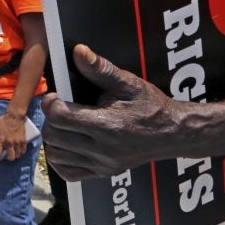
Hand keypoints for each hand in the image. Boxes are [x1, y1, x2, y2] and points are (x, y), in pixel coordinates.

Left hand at [0, 112, 26, 168]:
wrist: (15, 115)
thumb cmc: (3, 120)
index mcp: (1, 140)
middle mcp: (10, 143)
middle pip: (10, 157)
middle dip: (9, 158)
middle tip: (7, 156)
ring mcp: (17, 142)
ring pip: (17, 155)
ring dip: (15, 156)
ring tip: (13, 153)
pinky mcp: (23, 140)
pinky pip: (23, 150)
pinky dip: (21, 152)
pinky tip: (20, 151)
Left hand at [42, 44, 179, 180]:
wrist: (173, 133)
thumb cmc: (150, 105)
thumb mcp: (128, 82)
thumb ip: (100, 68)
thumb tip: (79, 51)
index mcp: (106, 125)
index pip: (59, 117)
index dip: (50, 102)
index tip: (56, 95)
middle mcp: (102, 149)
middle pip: (53, 136)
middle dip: (51, 118)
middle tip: (60, 107)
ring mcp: (102, 165)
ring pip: (56, 155)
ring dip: (54, 138)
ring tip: (65, 123)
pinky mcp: (102, 173)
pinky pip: (67, 173)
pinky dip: (61, 158)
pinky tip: (69, 142)